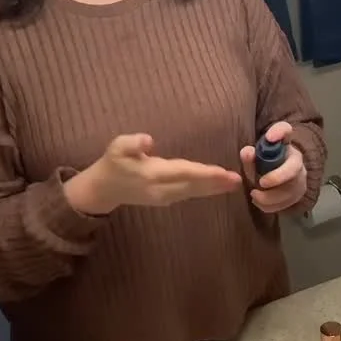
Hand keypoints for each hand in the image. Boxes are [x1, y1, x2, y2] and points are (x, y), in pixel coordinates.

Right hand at [65, 134, 242, 215]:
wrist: (102, 189)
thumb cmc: (112, 163)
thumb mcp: (116, 147)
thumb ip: (132, 143)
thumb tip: (148, 140)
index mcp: (151, 174)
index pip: (183, 172)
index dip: (204, 173)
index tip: (223, 172)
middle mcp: (161, 189)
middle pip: (193, 185)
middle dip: (215, 183)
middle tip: (237, 180)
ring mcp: (163, 197)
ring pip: (193, 192)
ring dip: (213, 188)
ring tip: (233, 184)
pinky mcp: (165, 199)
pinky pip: (189, 194)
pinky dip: (204, 191)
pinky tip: (217, 188)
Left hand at [240, 121, 306, 214]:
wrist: (278, 177)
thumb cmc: (264, 163)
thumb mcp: (255, 158)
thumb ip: (250, 155)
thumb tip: (247, 152)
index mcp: (284, 143)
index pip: (285, 130)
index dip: (279, 132)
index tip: (269, 137)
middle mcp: (296, 159)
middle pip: (294, 167)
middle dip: (278, 177)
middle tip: (260, 183)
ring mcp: (300, 178)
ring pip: (292, 189)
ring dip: (271, 196)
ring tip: (254, 195)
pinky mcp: (298, 194)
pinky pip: (288, 202)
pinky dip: (271, 206)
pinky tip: (259, 202)